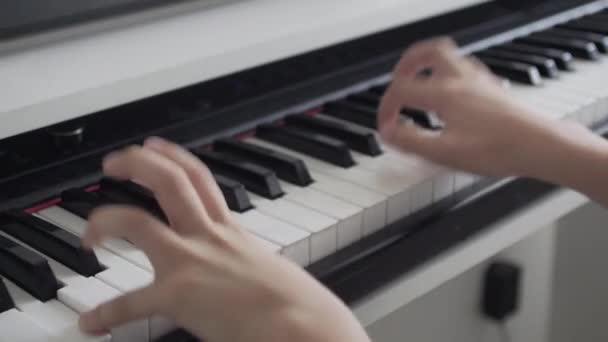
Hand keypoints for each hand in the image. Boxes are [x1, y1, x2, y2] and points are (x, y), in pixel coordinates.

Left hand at [78, 137, 369, 341]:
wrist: (301, 324)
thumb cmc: (296, 303)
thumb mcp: (269, 269)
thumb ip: (248, 263)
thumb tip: (248, 273)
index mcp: (230, 230)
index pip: (199, 177)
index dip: (172, 155)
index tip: (153, 146)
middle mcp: (209, 236)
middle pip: (169, 181)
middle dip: (136, 164)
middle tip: (112, 164)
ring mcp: (191, 261)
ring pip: (137, 221)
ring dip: (105, 220)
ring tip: (91, 230)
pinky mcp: (179, 295)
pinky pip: (131, 301)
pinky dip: (107, 313)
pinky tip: (91, 322)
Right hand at [377, 37, 586, 178]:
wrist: (540, 146)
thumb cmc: (497, 149)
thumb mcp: (444, 152)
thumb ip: (410, 141)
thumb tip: (387, 133)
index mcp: (444, 93)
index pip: (402, 90)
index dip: (386, 107)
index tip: (385, 126)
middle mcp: (461, 80)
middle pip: (429, 52)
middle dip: (408, 63)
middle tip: (397, 77)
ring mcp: (479, 81)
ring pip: (449, 56)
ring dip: (428, 64)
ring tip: (420, 80)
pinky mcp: (492, 88)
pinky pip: (465, 68)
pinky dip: (448, 73)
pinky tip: (450, 93)